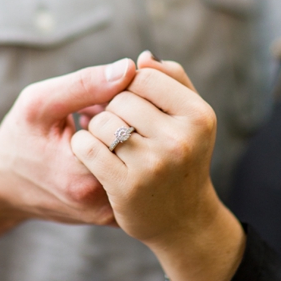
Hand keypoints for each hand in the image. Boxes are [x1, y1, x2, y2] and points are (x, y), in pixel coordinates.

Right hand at [0, 58, 137, 225]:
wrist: (3, 186)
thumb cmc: (18, 139)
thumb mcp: (39, 103)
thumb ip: (84, 84)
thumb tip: (130, 67)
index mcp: (83, 176)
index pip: (131, 123)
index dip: (117, 101)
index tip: (92, 103)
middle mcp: (104, 203)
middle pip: (142, 143)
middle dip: (124, 117)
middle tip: (92, 114)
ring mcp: (112, 214)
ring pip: (142, 159)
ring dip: (124, 135)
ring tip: (92, 131)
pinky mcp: (115, 215)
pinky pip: (134, 176)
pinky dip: (122, 155)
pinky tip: (99, 147)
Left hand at [71, 52, 219, 246]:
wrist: (183, 221)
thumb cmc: (181, 157)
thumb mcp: (189, 116)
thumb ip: (170, 81)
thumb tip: (143, 58)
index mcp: (198, 116)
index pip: (142, 76)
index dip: (128, 87)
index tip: (132, 103)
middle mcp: (180, 140)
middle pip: (120, 98)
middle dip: (111, 108)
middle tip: (120, 127)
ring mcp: (154, 166)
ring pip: (101, 121)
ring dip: (95, 128)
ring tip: (109, 142)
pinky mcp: (126, 187)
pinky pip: (86, 147)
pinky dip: (82, 147)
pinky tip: (92, 155)